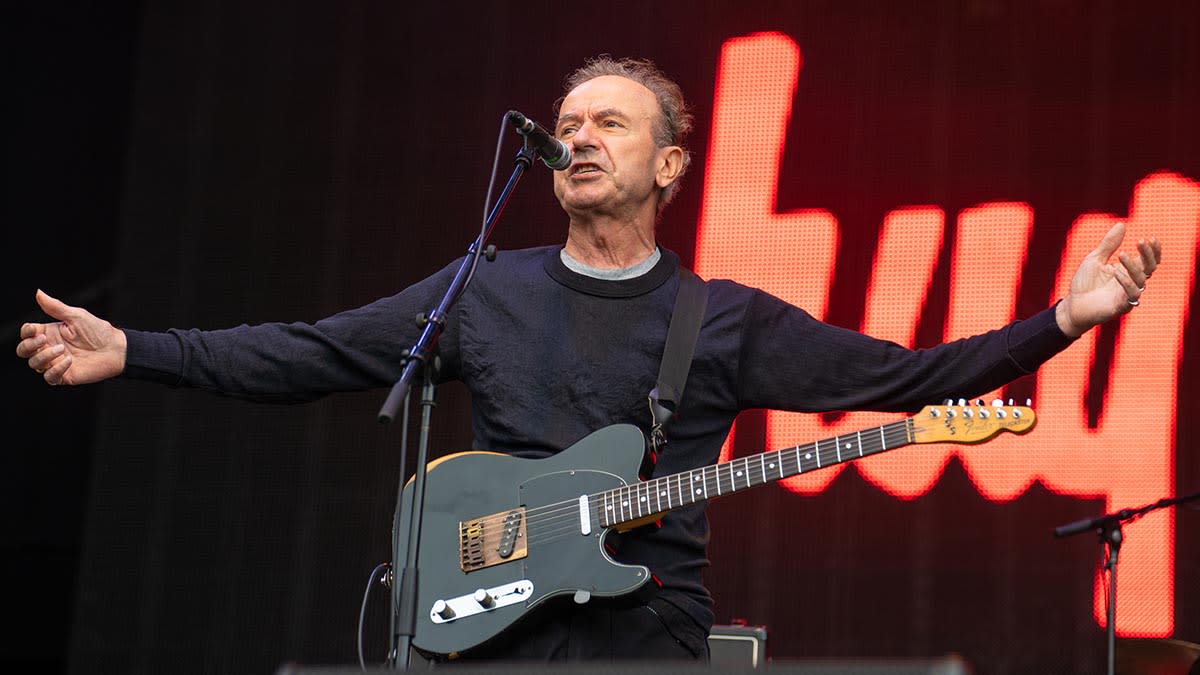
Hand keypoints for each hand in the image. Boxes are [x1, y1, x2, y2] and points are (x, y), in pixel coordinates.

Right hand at [16, 290, 126, 385]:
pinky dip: (55, 370)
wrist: (117, 349)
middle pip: (23, 351)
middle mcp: (49, 348)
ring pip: (34, 364)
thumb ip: (56, 307)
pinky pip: (49, 378)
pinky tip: (69, 361)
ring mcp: (56, 362)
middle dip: (28, 346)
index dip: (26, 332)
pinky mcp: (65, 375)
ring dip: (44, 356)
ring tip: (62, 349)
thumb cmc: (98, 331)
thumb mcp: (76, 316)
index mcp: (49, 333)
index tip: (34, 329)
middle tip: (43, 340)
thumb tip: (39, 293)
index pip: (26, 334)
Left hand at [1055, 221, 1161, 337]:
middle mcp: (1132, 283)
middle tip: (1140, 241)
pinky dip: (1126, 282)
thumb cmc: (1084, 283)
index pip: (1148, 260)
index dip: (1153, 250)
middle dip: (1148, 254)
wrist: (1072, 305)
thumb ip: (1109, 244)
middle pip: (1150, 268)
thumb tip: (1122, 224)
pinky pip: (1131, 294)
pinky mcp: (1122, 306)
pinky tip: (1116, 271)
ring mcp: (1128, 295)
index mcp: (1128, 271)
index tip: (1151, 238)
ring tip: (1121, 254)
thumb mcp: (1096, 259)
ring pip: (1141, 280)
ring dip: (1133, 266)